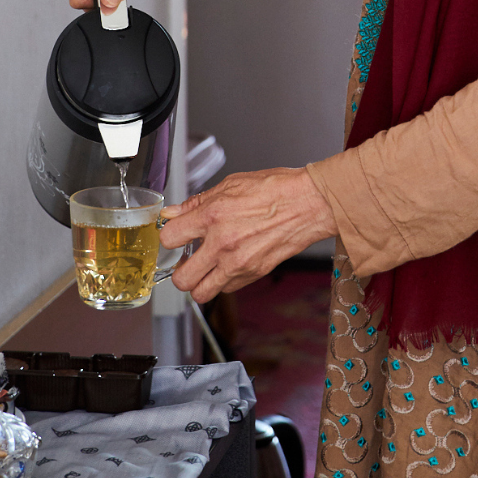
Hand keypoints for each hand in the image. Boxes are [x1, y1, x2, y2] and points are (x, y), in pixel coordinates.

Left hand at [159, 168, 336, 303]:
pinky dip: (223, 281)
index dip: (169, 237)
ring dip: (199, 283)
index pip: (169, 239)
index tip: (176, 235)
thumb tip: (175, 212)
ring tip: (206, 268)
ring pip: (200, 293)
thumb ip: (198, 202)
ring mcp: (237, 263)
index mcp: (213, 215)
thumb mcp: (232, 184)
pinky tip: (229, 264)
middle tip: (188, 259)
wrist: (308, 203)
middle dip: (180, 270)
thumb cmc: (276, 189)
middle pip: (180, 278)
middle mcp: (222, 243)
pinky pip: (226, 289)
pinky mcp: (253, 274)